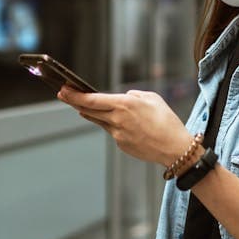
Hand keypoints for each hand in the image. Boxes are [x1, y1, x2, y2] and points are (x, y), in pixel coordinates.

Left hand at [57, 87, 192, 167]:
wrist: (174, 148)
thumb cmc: (166, 121)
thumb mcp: (152, 98)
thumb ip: (133, 95)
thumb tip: (123, 97)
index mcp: (124, 105)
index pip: (92, 100)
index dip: (75, 95)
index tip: (63, 90)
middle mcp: (117, 120)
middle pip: (89, 110)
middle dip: (74, 102)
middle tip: (64, 94)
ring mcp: (117, 134)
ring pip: (99, 121)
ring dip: (91, 113)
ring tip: (83, 106)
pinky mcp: (121, 144)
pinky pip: (113, 131)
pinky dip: (114, 125)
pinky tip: (125, 125)